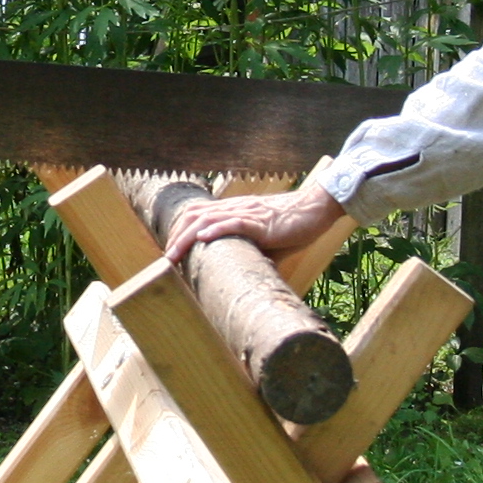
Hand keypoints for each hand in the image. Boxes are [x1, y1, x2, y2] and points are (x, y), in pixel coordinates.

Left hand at [165, 185, 349, 265]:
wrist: (316, 209)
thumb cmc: (293, 226)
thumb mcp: (266, 242)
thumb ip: (252, 253)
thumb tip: (245, 274)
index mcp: (234, 211)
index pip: (198, 216)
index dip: (181, 231)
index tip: (172, 251)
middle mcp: (236, 208)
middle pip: (195, 216)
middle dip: (177, 236)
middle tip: (166, 258)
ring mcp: (248, 213)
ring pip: (209, 220)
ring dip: (188, 237)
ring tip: (174, 253)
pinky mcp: (261, 221)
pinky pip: (235, 223)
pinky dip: (217, 230)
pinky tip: (204, 239)